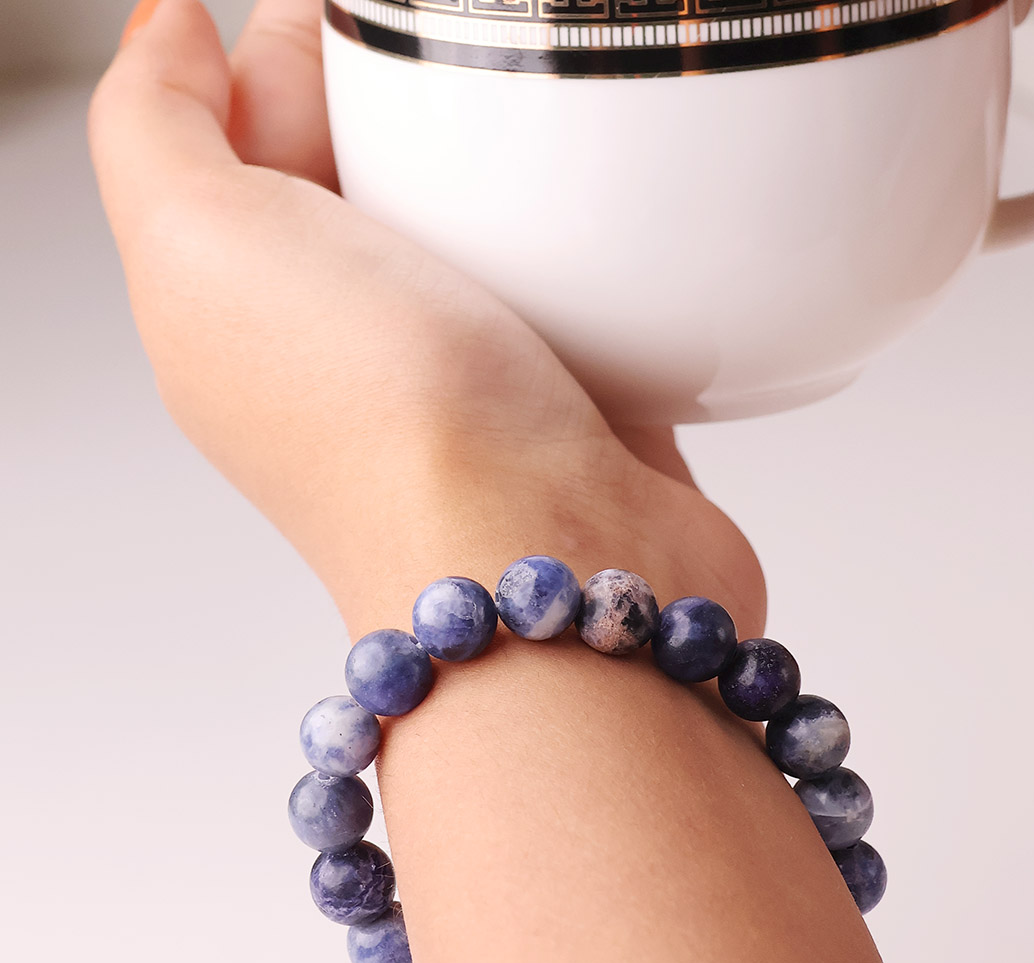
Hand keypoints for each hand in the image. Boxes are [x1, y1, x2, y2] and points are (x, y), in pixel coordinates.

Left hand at [89, 0, 765, 629]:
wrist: (550, 564)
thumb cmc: (392, 429)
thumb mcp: (201, 243)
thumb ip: (151, 125)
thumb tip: (170, 33)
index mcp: (245, 302)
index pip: (247, 128)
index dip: (291, 42)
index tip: (360, 7)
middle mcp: (351, 341)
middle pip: (364, 170)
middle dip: (402, 89)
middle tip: (459, 41)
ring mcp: (468, 371)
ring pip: (476, 226)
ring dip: (505, 157)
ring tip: (550, 93)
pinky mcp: (571, 391)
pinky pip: (572, 284)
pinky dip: (585, 234)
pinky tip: (611, 198)